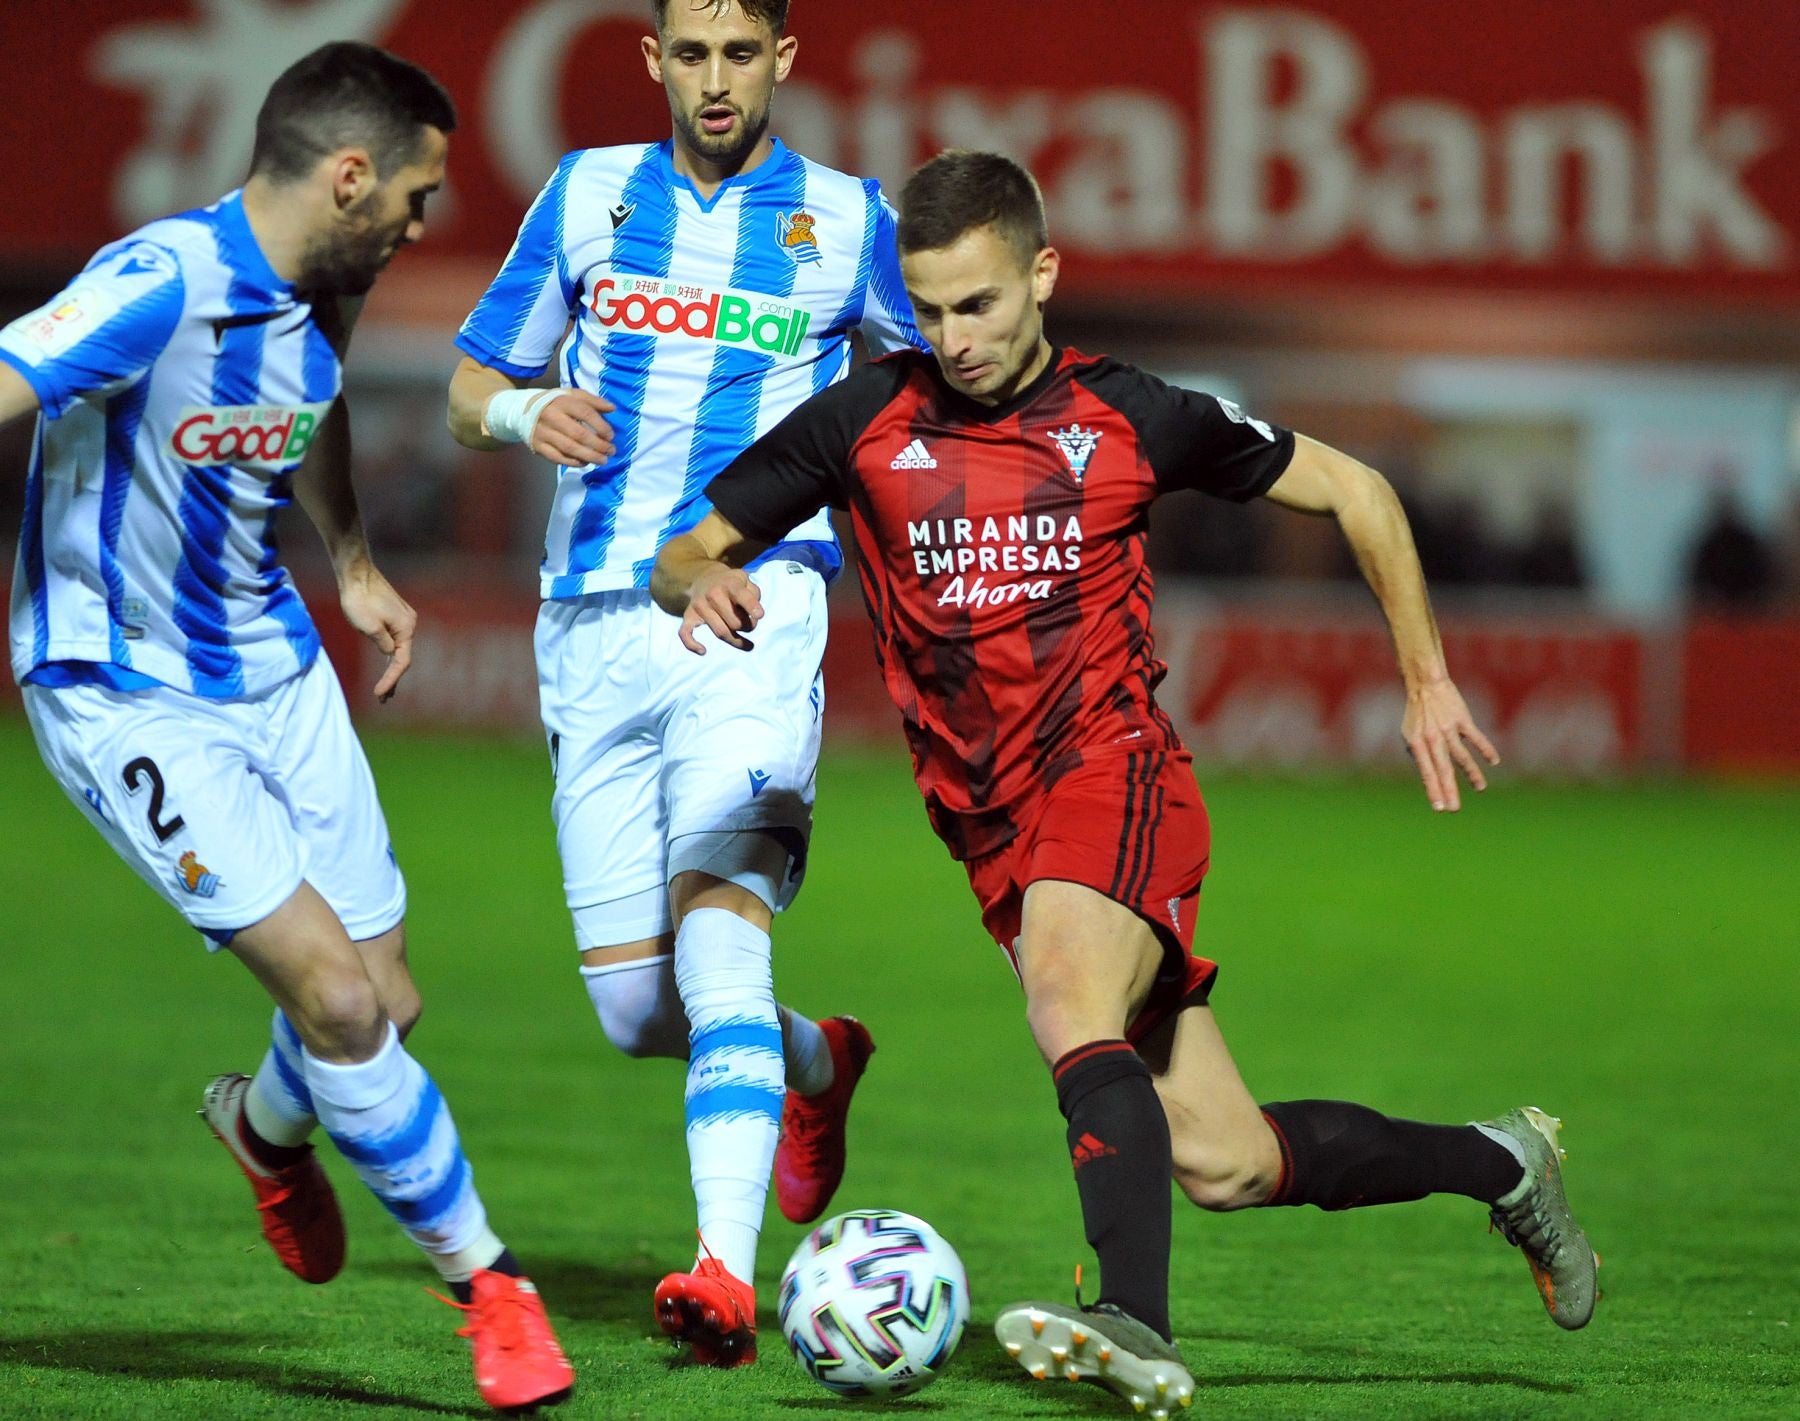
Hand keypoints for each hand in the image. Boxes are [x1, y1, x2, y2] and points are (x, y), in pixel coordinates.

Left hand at [338, 559, 416, 701]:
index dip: (391, 680)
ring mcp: (402, 617)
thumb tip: (388, 653)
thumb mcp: (368, 628)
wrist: (355, 572)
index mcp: (406, 628)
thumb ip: (382, 644)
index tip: (379, 694)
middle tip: (383, 698)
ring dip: (391, 666)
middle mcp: (409, 623)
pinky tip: (385, 660)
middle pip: (402, 656)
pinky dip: (389, 652)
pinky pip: (394, 638)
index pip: (401, 662)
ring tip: (384, 687)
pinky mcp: (394, 613)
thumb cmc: (359, 599)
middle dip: (393, 678)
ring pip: (398, 647)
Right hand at [529, 390, 614, 466]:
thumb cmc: (555, 403)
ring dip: (589, 456)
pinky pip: (557, 458)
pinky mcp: (538, 446)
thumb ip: (593, 401)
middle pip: (578, 434)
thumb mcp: (572, 395)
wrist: (523, 410)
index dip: (601, 426)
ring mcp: (543, 433)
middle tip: (611, 451)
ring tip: (603, 460)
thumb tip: (612, 408)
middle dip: (598, 445)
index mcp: (562, 401)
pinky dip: (573, 462)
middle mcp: (551, 416)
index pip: (585, 413)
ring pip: (568, 448)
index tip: (611, 436)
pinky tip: (585, 462)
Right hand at [679, 564, 762, 654]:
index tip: (760, 615)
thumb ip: (754, 595)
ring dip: (736, 641)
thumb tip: (754, 615)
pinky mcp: (688, 615)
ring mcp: (699, 606)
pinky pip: (685, 632)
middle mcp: (713, 594)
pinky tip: (703, 651)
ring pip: (720, 632)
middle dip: (748, 628)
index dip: (751, 606)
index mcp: (730, 584)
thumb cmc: (732, 584)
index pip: (741, 596)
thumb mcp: (746, 581)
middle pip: (735, 622)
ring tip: (746, 643)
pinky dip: (692, 644)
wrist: (705, 578)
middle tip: (751, 626)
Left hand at [1403, 677, 1498, 811]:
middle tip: (1454, 809)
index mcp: (1418, 743)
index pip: (1426, 772)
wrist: (1427, 684)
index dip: (1433, 790)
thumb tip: (1427, 773)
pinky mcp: (1462, 720)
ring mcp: (1448, 729)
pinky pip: (1476, 737)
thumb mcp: (1408, 734)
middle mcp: (1433, 738)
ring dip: (1472, 774)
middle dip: (1448, 790)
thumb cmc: (1417, 712)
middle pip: (1443, 769)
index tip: (1439, 808)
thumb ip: (1417, 754)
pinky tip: (1493, 761)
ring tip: (1480, 788)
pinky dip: (1485, 749)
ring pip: (1462, 756)